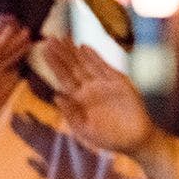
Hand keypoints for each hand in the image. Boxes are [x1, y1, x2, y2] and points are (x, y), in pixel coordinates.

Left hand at [41, 36, 154, 154]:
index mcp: (79, 100)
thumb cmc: (108, 138)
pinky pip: (104, 67)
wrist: (135, 140)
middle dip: (62, 53)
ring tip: (64, 37)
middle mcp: (89, 89)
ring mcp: (104, 84)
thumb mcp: (85, 130)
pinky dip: (94, 57)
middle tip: (50, 38)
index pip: (63, 78)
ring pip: (86, 63)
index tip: (43, 49)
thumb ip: (71, 113)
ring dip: (75, 51)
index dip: (54, 64)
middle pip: (73, 67)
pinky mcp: (119, 83)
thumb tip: (56, 96)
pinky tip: (84, 47)